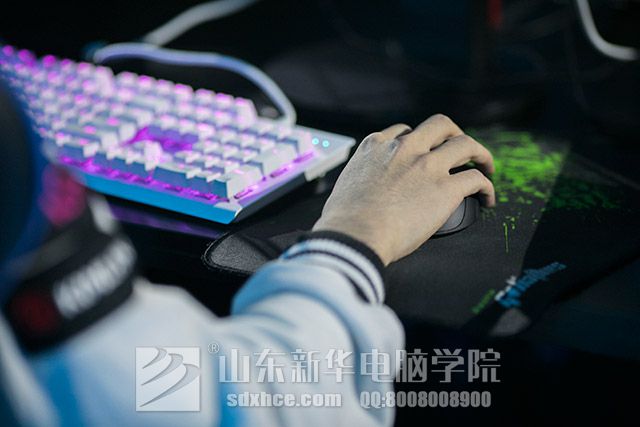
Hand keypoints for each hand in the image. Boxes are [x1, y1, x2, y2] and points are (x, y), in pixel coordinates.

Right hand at [313, 114, 495, 265]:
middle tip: (460, 149)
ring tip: (486, 165)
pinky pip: (476, 179)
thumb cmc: (344, 220)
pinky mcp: (445, 188)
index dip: (418, 141)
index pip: (404, 132)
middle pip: (440, 125)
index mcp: (376, 146)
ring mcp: (427, 166)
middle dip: (454, 134)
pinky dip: (487, 187)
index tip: (423, 152)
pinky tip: (487, 198)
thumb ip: (360, 178)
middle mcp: (404, 149)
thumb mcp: (346, 183)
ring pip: (466, 144)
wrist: (355, 234)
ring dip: (480, 153)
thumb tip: (361, 193)